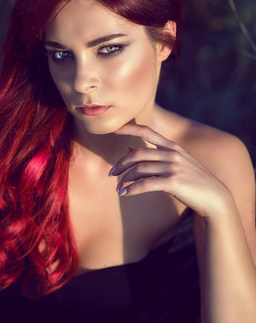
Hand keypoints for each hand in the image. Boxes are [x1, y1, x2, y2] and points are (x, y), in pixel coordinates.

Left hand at [109, 123, 233, 218]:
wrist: (214, 198)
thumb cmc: (191, 181)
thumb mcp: (174, 164)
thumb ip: (152, 156)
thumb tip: (129, 148)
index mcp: (172, 147)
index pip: (148, 132)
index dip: (130, 128)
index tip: (115, 129)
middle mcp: (172, 154)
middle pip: (137, 154)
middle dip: (121, 164)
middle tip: (111, 173)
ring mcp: (173, 167)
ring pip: (139, 170)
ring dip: (124, 180)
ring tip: (118, 189)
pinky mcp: (173, 182)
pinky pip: (145, 184)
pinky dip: (132, 189)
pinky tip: (125, 194)